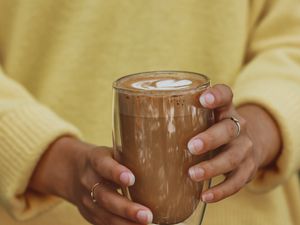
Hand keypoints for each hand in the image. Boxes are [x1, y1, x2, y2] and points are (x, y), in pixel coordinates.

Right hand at [29, 137, 152, 224]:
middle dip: (126, 208)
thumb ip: (129, 156)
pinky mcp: (89, 214)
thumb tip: (163, 159)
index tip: (131, 179)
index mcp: (95, 160)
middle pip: (105, 197)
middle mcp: (89, 180)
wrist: (73, 171)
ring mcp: (87, 200)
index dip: (116, 172)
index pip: (104, 165)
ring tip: (145, 224)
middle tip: (146, 215)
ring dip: (125, 223)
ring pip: (104, 215)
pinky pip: (104, 223)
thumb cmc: (104, 160)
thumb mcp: (111, 152)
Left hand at [187, 84, 280, 202]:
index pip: (226, 95)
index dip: (217, 95)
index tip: (204, 98)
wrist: (248, 143)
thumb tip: (137, 130)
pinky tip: (205, 196)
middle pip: (228, 129)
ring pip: (232, 157)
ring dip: (212, 167)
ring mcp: (245, 148)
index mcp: (225, 110)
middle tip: (191, 146)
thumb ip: (182, 119)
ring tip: (192, 174)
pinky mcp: (248, 169)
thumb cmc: (213, 128)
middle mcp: (239, 126)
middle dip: (210, 138)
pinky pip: (237, 182)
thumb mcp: (205, 118)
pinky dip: (222, 191)